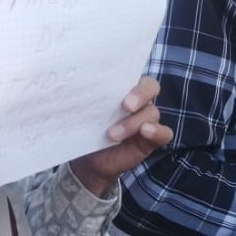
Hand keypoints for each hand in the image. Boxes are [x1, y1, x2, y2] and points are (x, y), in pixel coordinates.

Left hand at [69, 76, 168, 196]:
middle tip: (126, 106)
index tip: (120, 88)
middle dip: (140, 94)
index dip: (130, 77)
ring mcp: (147, 119)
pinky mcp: (152, 139)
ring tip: (113, 134)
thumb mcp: (85, 113)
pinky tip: (145, 132)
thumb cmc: (88, 130)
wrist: (90, 161)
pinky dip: (157, 131)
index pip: (133, 73)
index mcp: (123, 89)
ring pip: (151, 113)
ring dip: (133, 122)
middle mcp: (139, 101)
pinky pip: (164, 133)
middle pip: (150, 87)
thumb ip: (86, 100)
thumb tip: (71, 89)